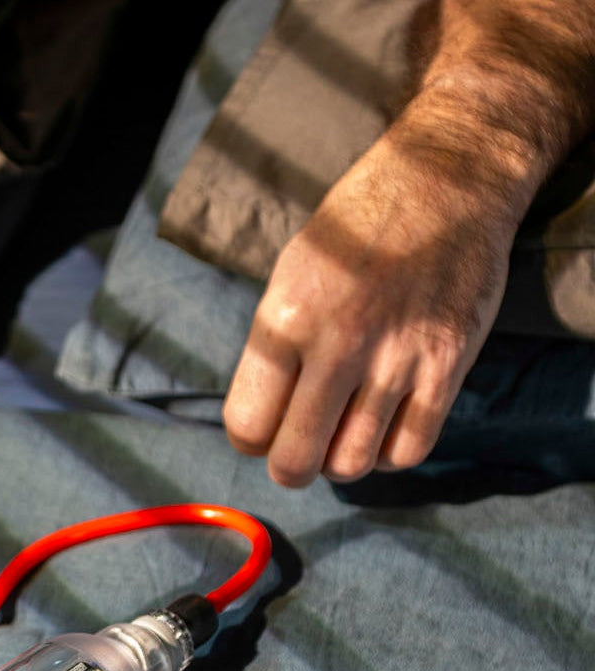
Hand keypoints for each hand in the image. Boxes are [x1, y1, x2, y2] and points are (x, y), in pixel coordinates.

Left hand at [222, 127, 518, 486]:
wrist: (447, 179)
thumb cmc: (357, 229)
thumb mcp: (290, 276)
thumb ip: (274, 350)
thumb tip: (261, 424)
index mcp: (286, 319)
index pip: (248, 426)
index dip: (252, 440)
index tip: (265, 430)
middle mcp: (339, 343)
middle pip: (296, 460)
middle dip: (291, 466)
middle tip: (300, 449)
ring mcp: (397, 357)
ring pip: (352, 464)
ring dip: (340, 462)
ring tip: (343, 431)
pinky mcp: (447, 364)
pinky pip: (409, 449)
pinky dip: (390, 452)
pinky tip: (384, 425)